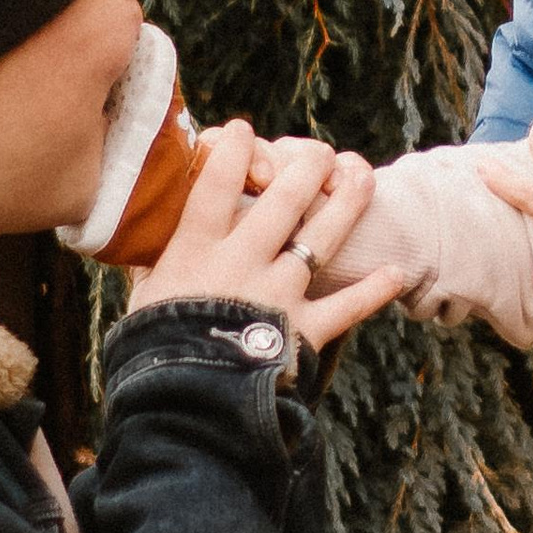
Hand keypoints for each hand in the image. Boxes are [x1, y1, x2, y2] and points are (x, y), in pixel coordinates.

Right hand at [127, 123, 402, 350]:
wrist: (184, 403)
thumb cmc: (153, 350)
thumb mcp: (142, 300)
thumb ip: (149, 266)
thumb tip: (137, 241)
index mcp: (196, 250)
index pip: (216, 184)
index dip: (232, 150)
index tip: (243, 129)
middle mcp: (242, 262)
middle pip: (282, 201)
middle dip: (305, 169)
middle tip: (321, 152)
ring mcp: (278, 293)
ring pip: (321, 239)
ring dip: (347, 206)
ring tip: (363, 177)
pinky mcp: (303, 329)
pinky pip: (346, 306)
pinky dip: (373, 291)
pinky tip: (395, 272)